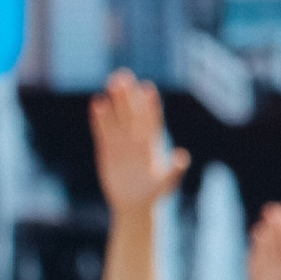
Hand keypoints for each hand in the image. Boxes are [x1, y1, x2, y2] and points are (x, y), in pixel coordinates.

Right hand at [91, 69, 186, 213]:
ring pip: (117, 117)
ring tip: (111, 82)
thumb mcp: (165, 184)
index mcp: (152, 144)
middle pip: (132, 113)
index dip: (150, 105)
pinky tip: (97, 102)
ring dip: (115, 101)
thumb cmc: (153, 194)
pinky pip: (103, 130)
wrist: (133, 205)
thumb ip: (174, 170)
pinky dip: (100, 118)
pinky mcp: (107, 149)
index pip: (151, 120)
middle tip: (124, 75)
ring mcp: (121, 142)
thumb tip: (183, 157)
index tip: (148, 89)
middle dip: (129, 95)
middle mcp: (136, 139)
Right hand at [247, 200, 280, 279]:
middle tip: (272, 210)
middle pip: (276, 243)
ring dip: (264, 240)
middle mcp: (279, 266)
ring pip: (264, 253)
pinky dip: (255, 257)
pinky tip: (256, 248)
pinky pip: (254, 268)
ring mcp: (267, 275)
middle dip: (274, 227)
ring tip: (264, 228)